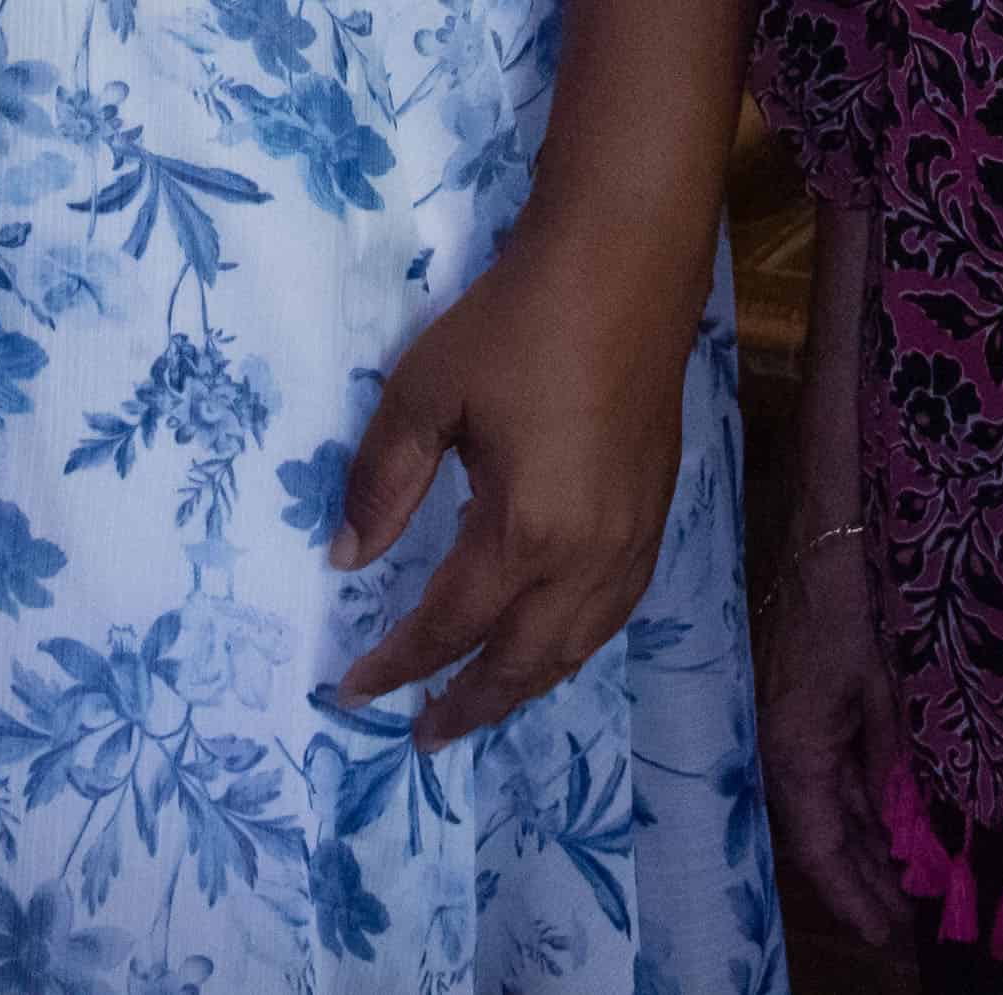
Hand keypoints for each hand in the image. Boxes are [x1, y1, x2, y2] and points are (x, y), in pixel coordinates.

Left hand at [324, 216, 696, 748]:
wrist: (625, 264)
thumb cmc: (517, 321)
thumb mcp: (427, 391)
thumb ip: (382, 481)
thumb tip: (346, 557)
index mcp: (527, 530)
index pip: (450, 626)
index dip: (398, 665)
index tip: (351, 692)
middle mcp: (590, 556)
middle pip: (523, 662)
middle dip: (468, 705)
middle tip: (420, 738)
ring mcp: (633, 541)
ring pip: (576, 646)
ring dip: (524, 686)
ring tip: (478, 705)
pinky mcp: (656, 515)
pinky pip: (611, 613)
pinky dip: (571, 646)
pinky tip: (548, 642)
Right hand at [759, 524, 908, 945]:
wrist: (827, 528)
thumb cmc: (854, 600)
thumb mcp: (885, 687)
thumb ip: (894, 758)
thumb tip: (911, 821)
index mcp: (796, 746)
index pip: (821, 845)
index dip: (854, 895)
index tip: (887, 935)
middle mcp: (784, 744)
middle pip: (824, 833)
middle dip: (864, 881)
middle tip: (906, 925)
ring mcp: (791, 723)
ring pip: (829, 804)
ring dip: (865, 845)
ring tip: (906, 887)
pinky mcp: (805, 703)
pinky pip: (832, 770)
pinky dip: (862, 802)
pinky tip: (892, 823)